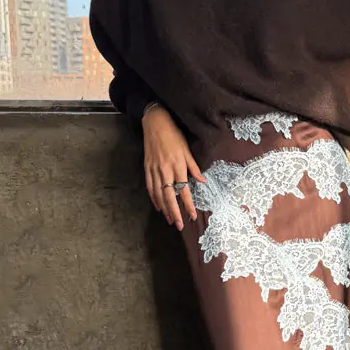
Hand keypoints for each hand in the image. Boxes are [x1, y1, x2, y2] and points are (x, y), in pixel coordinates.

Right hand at [141, 106, 205, 229]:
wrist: (155, 124)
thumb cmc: (174, 135)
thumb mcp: (187, 150)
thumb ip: (194, 168)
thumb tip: (202, 181)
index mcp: (177, 166)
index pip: (184, 190)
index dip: (188, 205)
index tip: (191, 216)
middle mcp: (165, 171)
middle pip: (170, 197)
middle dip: (175, 213)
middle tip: (179, 225)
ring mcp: (154, 170)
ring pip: (159, 195)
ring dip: (165, 209)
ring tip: (170, 220)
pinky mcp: (147, 169)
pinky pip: (150, 187)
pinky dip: (154, 199)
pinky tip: (158, 206)